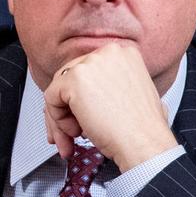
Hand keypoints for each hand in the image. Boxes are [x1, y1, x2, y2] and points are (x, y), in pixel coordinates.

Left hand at [42, 42, 178, 170]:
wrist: (145, 143)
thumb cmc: (141, 128)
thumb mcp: (129, 94)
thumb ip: (105, 86)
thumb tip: (78, 94)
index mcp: (124, 53)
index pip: (87, 73)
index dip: (80, 100)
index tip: (80, 118)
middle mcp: (108, 52)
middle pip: (69, 80)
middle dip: (66, 112)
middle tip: (70, 134)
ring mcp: (91, 63)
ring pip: (58, 90)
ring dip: (61, 120)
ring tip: (73, 138)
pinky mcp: (74, 78)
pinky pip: (50, 98)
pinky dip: (58, 120)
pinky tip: (77, 130)